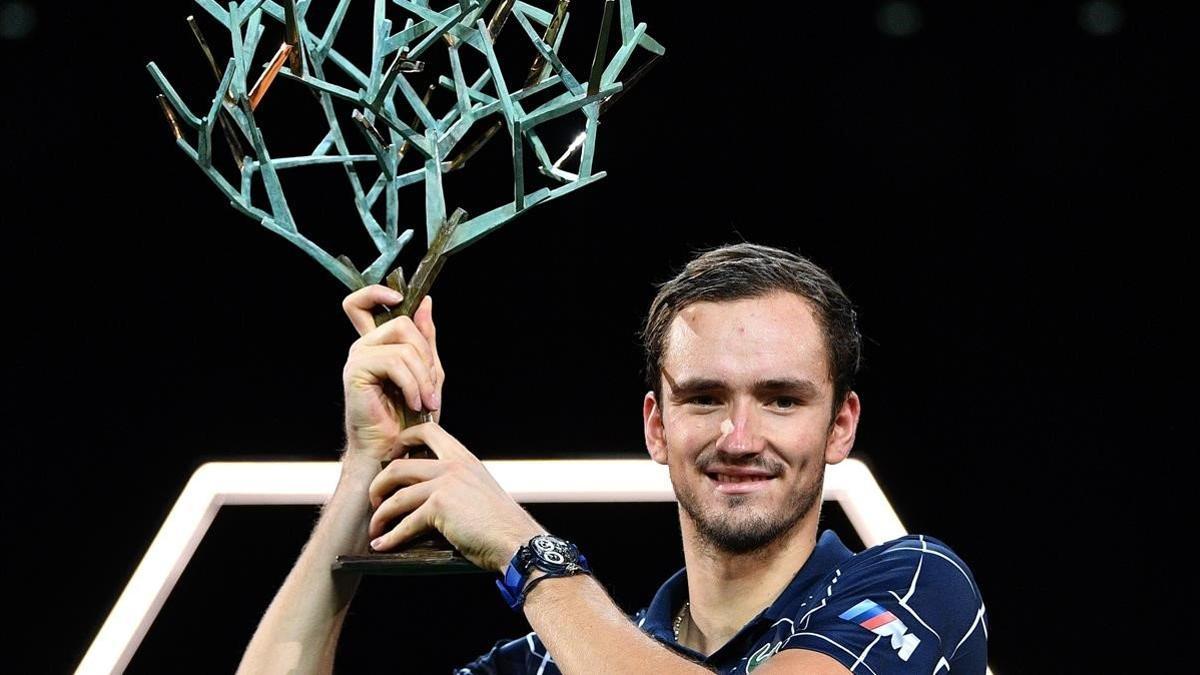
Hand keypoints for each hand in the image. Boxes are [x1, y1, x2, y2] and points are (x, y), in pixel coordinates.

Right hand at [341, 285, 444, 461]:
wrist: (395, 449)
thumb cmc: (410, 417)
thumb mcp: (428, 372)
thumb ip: (425, 338)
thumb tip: (425, 302)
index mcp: (377, 343)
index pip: (362, 302)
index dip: (377, 292)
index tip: (398, 299)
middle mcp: (363, 346)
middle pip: (402, 321)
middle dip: (426, 355)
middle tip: (432, 386)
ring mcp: (358, 357)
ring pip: (404, 344)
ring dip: (424, 376)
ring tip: (426, 401)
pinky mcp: (356, 371)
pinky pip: (396, 362)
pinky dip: (413, 384)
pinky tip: (415, 403)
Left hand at [367, 422, 545, 571]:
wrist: (516, 539)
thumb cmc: (500, 522)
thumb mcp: (479, 489)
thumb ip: (456, 483)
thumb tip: (427, 494)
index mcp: (464, 459)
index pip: (429, 431)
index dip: (404, 439)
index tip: (392, 455)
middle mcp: (453, 466)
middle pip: (399, 465)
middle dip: (380, 484)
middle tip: (376, 499)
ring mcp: (445, 485)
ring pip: (397, 495)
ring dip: (381, 514)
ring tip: (376, 527)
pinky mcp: (440, 507)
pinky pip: (405, 522)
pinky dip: (391, 536)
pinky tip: (383, 544)